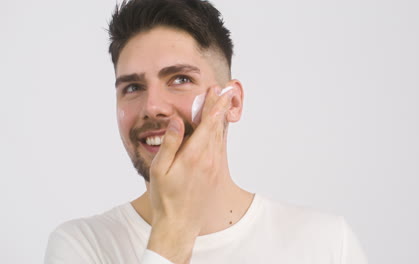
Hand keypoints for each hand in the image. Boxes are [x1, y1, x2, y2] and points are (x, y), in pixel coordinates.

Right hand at [146, 86, 233, 262]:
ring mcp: (214, 166)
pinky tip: (219, 128)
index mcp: (194, 155)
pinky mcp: (216, 173)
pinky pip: (220, 147)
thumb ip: (170, 143)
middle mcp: (209, 159)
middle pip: (217, 126)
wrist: (180, 223)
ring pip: (220, 136)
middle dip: (220, 107)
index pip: (207, 123)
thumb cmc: (165, 197)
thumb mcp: (159, 170)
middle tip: (225, 91)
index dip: (213, 105)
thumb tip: (177, 120)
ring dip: (221, 119)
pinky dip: (220, 133)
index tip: (217, 91)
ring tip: (224, 104)